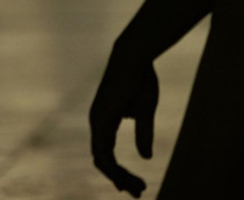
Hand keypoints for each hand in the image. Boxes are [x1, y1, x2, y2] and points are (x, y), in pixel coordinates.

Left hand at [89, 53, 158, 197]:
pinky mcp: (101, 120)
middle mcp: (97, 123)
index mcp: (104, 121)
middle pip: (103, 161)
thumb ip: (143, 134)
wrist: (135, 56)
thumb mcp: (145, 112)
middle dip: (119, 179)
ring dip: (119, 177)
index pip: (107, 154)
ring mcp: (97, 122)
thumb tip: (146, 158)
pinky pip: (103, 153)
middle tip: (137, 193)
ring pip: (102, 161)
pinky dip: (114, 169)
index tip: (134, 185)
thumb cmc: (141, 79)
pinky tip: (125, 178)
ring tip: (137, 189)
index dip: (119, 171)